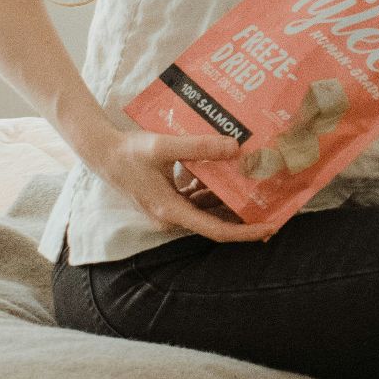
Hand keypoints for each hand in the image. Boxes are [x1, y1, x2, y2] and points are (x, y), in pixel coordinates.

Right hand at [91, 130, 277, 241]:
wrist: (101, 152)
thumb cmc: (129, 151)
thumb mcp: (164, 146)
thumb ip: (199, 147)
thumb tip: (236, 147)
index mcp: (171, 211)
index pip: (216, 230)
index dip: (245, 232)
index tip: (270, 227)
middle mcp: (171, 216)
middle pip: (216, 222)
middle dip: (245, 217)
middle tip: (276, 207)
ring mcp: (169, 209)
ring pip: (208, 210)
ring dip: (231, 201)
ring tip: (261, 190)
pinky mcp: (168, 200)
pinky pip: (198, 200)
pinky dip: (214, 190)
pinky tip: (230, 174)